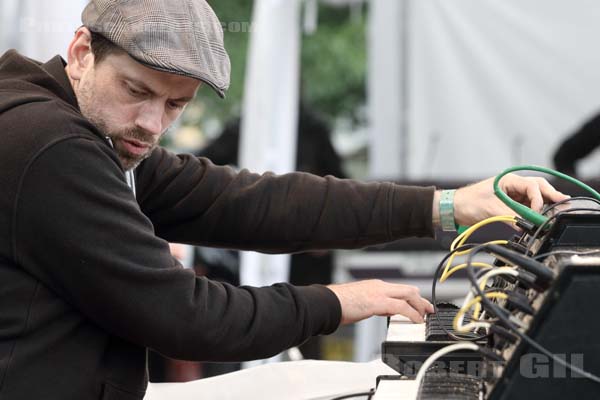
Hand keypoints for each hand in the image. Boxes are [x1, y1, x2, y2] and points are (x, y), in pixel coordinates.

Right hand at [326, 280, 433, 324]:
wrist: (328, 302)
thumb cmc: (338, 303)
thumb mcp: (359, 301)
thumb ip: (372, 304)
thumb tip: (379, 311)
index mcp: (375, 285)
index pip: (399, 288)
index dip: (413, 296)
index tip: (419, 304)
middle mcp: (380, 286)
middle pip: (409, 289)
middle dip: (421, 300)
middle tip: (428, 310)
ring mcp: (379, 292)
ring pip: (409, 295)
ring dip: (419, 307)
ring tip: (423, 317)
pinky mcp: (378, 302)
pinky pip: (402, 307)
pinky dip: (412, 314)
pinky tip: (415, 321)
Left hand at [451, 174, 568, 226]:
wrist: (452, 209)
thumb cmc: (466, 202)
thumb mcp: (490, 209)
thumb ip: (510, 215)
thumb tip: (525, 223)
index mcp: (508, 180)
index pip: (532, 186)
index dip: (538, 199)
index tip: (536, 212)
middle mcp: (512, 185)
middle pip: (538, 188)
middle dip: (550, 196)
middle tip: (562, 205)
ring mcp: (511, 194)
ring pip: (533, 198)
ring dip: (541, 206)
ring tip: (551, 214)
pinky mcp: (507, 204)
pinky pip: (524, 207)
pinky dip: (531, 212)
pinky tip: (537, 218)